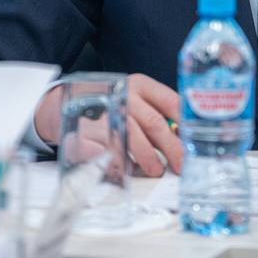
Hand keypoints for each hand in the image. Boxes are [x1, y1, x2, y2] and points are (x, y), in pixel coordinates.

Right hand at [33, 73, 183, 177]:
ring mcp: (102, 113)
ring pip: (131, 138)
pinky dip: (120, 166)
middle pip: (153, 123)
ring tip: (155, 171)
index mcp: (139, 86)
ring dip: (147, 159)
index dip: (185, 124)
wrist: (61, 105)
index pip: (170, 101)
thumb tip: (184, 138)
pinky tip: (128, 172)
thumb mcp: (133, 98)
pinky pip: (107, 153)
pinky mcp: (84, 133)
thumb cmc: (109, 105)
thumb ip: (157, 113)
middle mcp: (122, 96)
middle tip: (181, 166)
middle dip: (172, 148)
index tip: (195, 142)